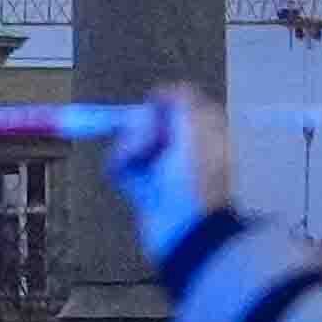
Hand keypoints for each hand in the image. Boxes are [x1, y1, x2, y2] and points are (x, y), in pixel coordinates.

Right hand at [97, 86, 233, 256]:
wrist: (182, 230)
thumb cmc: (193, 181)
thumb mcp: (198, 132)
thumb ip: (184, 102)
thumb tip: (163, 91)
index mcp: (202, 133)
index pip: (177, 104)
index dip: (162, 102)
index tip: (153, 106)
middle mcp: (182, 147)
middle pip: (148, 120)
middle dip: (140, 128)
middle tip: (148, 145)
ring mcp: (161, 166)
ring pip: (130, 140)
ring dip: (126, 149)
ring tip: (135, 166)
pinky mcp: (142, 184)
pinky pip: (121, 164)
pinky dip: (119, 167)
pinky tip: (127, 178)